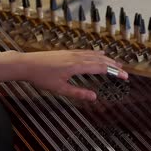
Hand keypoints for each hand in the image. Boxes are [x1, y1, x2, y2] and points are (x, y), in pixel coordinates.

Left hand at [0, 50, 127, 100]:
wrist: (26, 64)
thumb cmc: (41, 78)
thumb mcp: (60, 89)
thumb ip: (78, 93)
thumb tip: (94, 97)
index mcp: (77, 66)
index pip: (101, 68)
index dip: (114, 72)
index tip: (125, 76)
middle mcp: (77, 57)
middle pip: (100, 60)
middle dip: (114, 66)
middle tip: (125, 72)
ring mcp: (72, 53)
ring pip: (94, 55)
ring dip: (107, 59)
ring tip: (116, 63)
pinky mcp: (68, 52)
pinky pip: (87, 52)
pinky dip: (97, 53)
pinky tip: (100, 53)